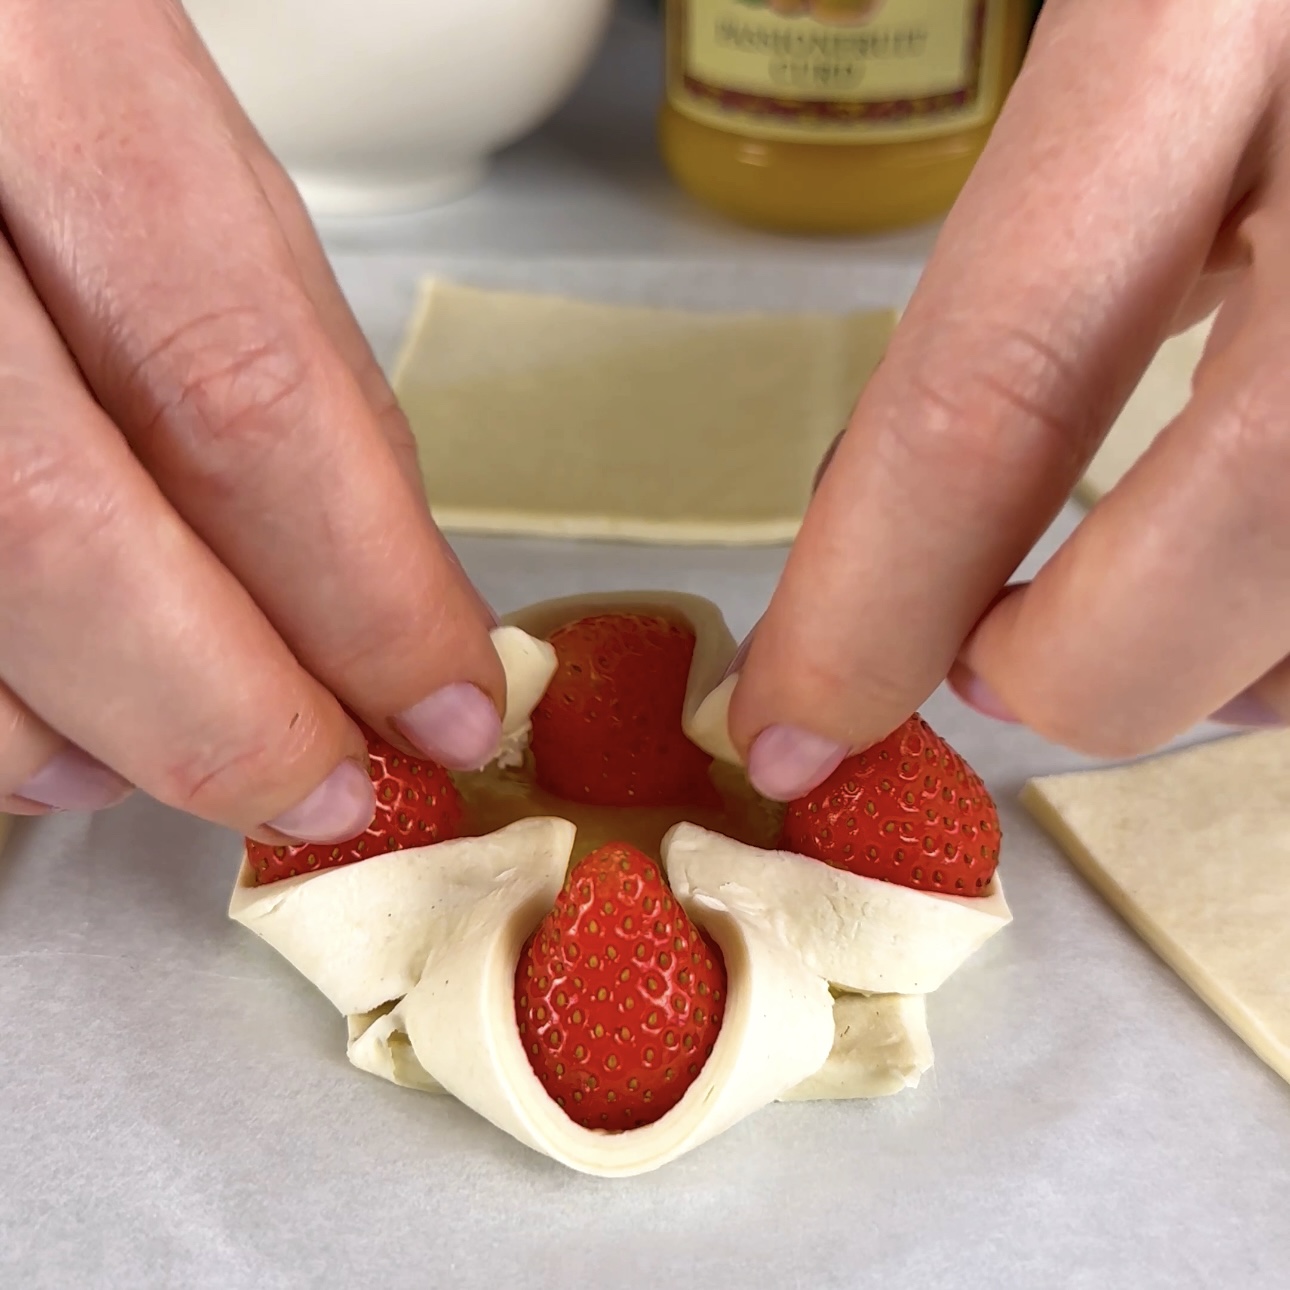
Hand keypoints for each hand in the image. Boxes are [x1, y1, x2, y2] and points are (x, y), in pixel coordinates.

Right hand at [0, 0, 503, 837]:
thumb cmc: (14, 47)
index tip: (445, 700)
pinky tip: (60, 728)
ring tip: (210, 757)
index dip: (363, 591)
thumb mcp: (174, 141)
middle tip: (337, 784)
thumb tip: (389, 575)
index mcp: (41, 65)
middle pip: (61, 527)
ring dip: (102, 729)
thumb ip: (276, 348)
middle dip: (231, 707)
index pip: (240, 389)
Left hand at [731, 0, 1289, 798]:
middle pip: (1242, 527)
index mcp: (1219, 6)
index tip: (786, 722)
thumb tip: (888, 495)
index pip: (997, 382)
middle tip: (992, 660)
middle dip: (1079, 664)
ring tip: (1147, 592)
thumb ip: (1032, 245)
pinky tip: (1264, 542)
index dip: (870, 600)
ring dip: (1223, 656)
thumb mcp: (1146, 22)